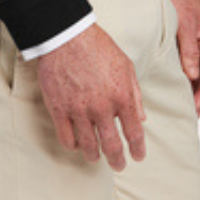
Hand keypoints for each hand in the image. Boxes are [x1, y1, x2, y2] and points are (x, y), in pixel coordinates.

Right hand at [36, 24, 148, 171]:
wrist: (67, 34)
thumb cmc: (98, 46)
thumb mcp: (125, 65)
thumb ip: (135, 93)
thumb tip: (141, 118)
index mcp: (121, 96)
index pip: (134, 133)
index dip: (138, 149)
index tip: (138, 156)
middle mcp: (102, 107)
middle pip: (112, 146)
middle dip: (117, 160)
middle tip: (118, 165)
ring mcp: (79, 110)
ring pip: (88, 147)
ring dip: (94, 156)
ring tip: (96, 157)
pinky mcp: (59, 109)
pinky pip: (66, 138)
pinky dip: (73, 145)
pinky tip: (77, 143)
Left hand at [164, 0, 199, 116]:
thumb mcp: (185, 24)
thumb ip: (189, 50)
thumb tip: (192, 76)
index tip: (195, 108)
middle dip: (198, 95)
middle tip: (188, 113)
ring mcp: (194, 40)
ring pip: (195, 69)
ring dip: (189, 86)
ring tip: (180, 103)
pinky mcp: (181, 38)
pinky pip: (185, 61)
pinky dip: (181, 74)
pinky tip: (171, 83)